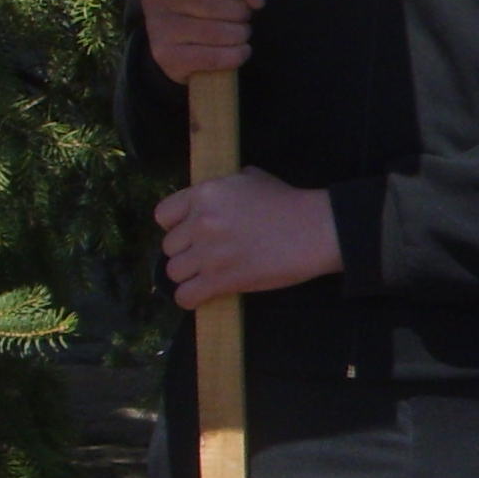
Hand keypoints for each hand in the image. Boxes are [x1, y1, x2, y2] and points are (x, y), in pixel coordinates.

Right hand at [142, 0, 263, 84]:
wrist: (189, 34)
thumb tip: (254, 0)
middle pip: (208, 4)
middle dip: (239, 12)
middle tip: (243, 15)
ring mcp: (157, 28)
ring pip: (213, 33)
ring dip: (240, 34)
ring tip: (240, 31)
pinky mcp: (166, 56)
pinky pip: (211, 58)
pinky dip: (235, 55)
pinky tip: (239, 50)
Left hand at [154, 169, 342, 305]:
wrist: (314, 230)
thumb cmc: (289, 203)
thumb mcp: (252, 179)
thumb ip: (225, 186)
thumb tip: (214, 196)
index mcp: (205, 194)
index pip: (163, 215)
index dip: (175, 226)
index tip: (191, 232)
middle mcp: (200, 222)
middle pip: (170, 246)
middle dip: (186, 251)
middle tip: (207, 255)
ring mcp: (208, 253)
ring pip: (174, 271)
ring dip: (189, 275)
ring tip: (206, 276)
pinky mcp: (220, 280)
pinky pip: (185, 296)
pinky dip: (190, 298)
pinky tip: (201, 296)